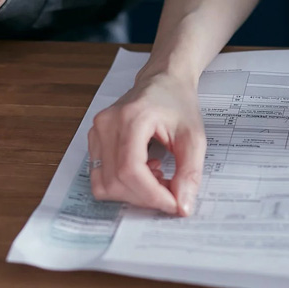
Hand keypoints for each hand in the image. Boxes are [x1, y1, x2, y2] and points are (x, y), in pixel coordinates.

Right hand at [87, 72, 205, 215]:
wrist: (162, 81)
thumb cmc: (177, 102)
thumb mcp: (194, 137)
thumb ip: (189, 173)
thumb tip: (182, 206)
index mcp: (132, 117)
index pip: (131, 170)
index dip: (152, 195)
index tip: (174, 204)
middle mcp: (107, 124)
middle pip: (115, 181)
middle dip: (145, 197)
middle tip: (169, 192)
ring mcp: (96, 131)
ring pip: (103, 184)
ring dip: (132, 193)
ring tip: (156, 178)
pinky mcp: (94, 139)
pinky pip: (100, 176)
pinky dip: (122, 184)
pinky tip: (143, 171)